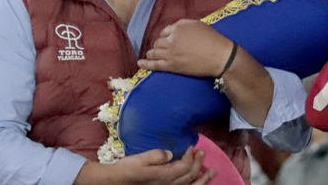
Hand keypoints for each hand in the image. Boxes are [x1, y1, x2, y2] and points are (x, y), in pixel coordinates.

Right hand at [76, 146, 214, 184]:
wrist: (115, 182)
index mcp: (164, 175)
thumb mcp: (140, 159)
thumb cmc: (127, 169)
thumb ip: (156, 155)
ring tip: (212, 172)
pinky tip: (197, 181)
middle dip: (198, 164)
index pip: (184, 166)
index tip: (192, 146)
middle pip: (189, 176)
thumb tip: (170, 153)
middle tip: (203, 153)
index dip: (190, 156)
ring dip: (202, 178)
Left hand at [139, 20, 234, 77]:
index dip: (166, 36)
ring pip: (154, 52)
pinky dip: (146, 64)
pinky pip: (154, 65)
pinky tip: (140, 64)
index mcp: (178, 27)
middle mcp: (171, 39)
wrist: (219, 56)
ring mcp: (169, 53)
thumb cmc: (212, 39)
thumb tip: (175, 28)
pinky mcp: (171, 66)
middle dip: (159, 45)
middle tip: (162, 49)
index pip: (165, 31)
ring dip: (152, 53)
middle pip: (158, 41)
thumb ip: (184, 24)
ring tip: (151, 55)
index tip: (168, 40)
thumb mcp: (198, 24)